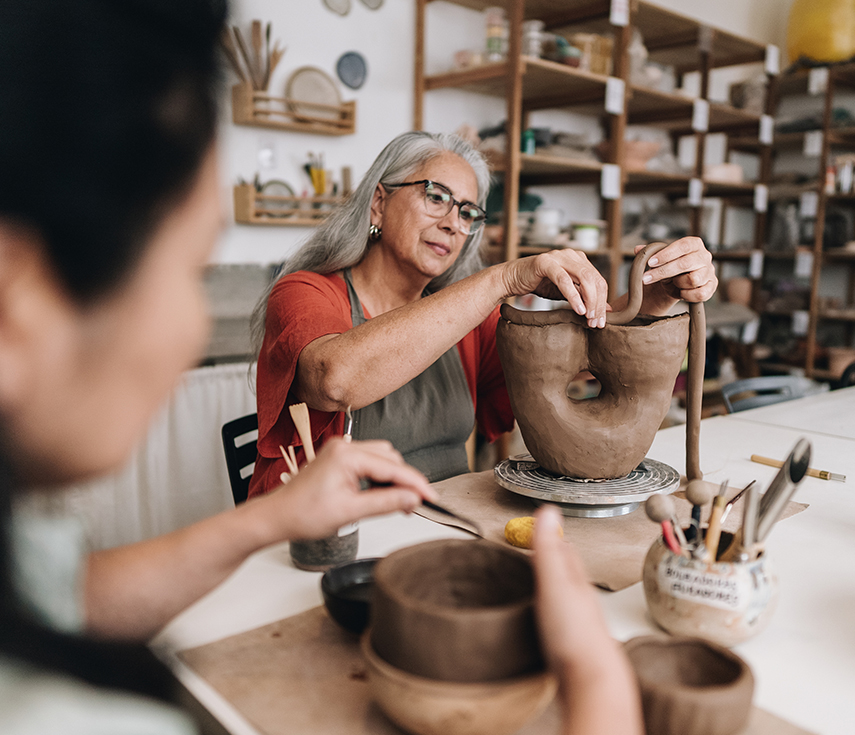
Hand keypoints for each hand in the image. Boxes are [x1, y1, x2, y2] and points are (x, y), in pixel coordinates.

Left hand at [265, 438, 436, 539]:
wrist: (277, 516)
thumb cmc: (303, 514)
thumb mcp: (350, 512)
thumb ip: (385, 503)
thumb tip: (412, 498)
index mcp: (346, 455)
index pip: (392, 467)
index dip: (415, 484)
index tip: (431, 497)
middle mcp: (344, 446)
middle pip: (390, 458)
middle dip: (404, 481)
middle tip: (413, 506)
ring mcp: (340, 450)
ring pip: (381, 458)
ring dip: (392, 478)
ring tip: (397, 502)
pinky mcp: (338, 458)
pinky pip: (368, 461)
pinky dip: (379, 477)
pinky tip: (380, 494)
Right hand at [500, 250, 608, 327]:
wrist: (512, 279)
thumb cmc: (538, 285)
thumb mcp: (566, 293)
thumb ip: (584, 298)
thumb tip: (607, 310)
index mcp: (580, 260)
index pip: (599, 281)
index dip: (603, 302)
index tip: (601, 321)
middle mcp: (572, 255)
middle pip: (595, 280)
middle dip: (598, 304)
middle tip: (596, 323)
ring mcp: (559, 256)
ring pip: (584, 278)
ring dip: (589, 300)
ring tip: (588, 317)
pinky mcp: (546, 262)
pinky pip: (564, 280)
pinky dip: (573, 296)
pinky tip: (578, 309)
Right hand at [532, 506, 643, 734]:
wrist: (593, 682)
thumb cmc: (574, 634)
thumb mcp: (554, 584)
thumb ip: (548, 549)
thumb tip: (548, 510)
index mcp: (575, 582)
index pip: (565, 551)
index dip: (554, 535)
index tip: (546, 521)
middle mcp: (580, 600)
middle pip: (569, 572)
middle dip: (557, 557)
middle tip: (545, 544)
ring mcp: (579, 624)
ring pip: (567, 596)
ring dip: (556, 585)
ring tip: (544, 578)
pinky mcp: (573, 647)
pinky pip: (562, 622)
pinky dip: (554, 613)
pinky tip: (548, 620)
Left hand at [638, 236, 716, 306]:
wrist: (677, 284)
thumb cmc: (669, 267)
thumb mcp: (660, 258)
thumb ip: (649, 252)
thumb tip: (637, 249)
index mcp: (694, 244)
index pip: (683, 245)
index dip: (666, 254)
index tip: (650, 263)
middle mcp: (705, 256)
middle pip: (685, 263)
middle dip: (663, 272)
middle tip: (646, 278)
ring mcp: (710, 272)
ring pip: (693, 280)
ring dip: (677, 283)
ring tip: (672, 283)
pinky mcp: (712, 286)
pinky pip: (700, 294)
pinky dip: (687, 295)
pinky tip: (681, 293)